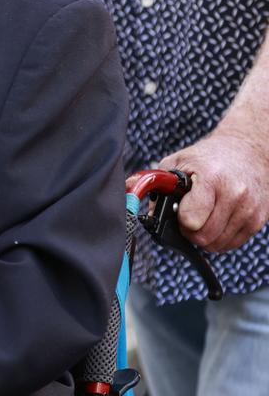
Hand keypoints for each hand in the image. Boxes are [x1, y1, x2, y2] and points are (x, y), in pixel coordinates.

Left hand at [160, 126, 268, 251]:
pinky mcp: (258, 220)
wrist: (247, 151)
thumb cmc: (208, 157)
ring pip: (217, 244)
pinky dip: (219, 238)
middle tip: (187, 216)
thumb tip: (139, 208)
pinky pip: (232, 244)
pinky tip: (215, 220)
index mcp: (212, 178)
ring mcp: (249, 209)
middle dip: (189, 231)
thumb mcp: (177, 162)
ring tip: (202, 216)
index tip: (179, 210)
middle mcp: (235, 194)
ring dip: (204, 236)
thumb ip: (157, 186)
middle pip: (203, 237)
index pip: (191, 220)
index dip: (179, 219)